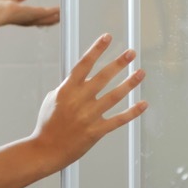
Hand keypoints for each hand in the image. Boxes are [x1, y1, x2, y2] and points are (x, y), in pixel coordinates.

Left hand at [0, 0, 59, 28]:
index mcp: (18, 15)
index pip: (30, 17)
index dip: (38, 16)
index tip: (44, 15)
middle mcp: (25, 19)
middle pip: (40, 20)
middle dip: (49, 19)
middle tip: (58, 17)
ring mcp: (30, 17)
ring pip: (45, 18)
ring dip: (53, 16)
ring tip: (61, 15)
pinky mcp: (34, 13)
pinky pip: (47, 12)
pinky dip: (54, 11)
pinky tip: (59, 9)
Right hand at [31, 33, 147, 171]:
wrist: (45, 150)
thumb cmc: (47, 125)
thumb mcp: (51, 99)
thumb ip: (67, 87)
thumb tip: (79, 78)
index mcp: (66, 90)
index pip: (84, 64)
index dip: (96, 49)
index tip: (107, 37)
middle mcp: (79, 100)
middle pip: (103, 77)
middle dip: (119, 63)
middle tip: (131, 53)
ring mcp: (88, 116)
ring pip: (114, 96)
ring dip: (129, 83)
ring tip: (141, 73)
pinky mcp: (96, 131)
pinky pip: (118, 120)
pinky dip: (132, 112)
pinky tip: (142, 104)